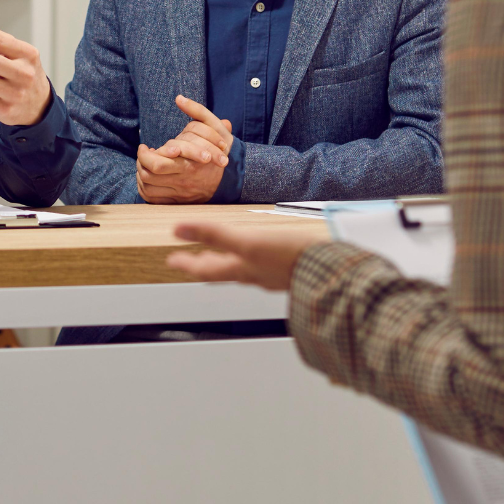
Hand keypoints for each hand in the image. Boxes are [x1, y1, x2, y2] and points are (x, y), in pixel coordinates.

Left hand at [135, 95, 233, 203]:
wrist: (233, 178)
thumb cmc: (220, 149)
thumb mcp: (214, 127)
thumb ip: (197, 111)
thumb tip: (179, 98)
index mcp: (190, 165)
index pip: (157, 164)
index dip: (145, 155)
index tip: (146, 146)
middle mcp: (183, 182)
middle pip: (149, 176)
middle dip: (140, 163)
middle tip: (143, 154)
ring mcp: (180, 194)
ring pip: (148, 187)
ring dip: (141, 174)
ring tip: (145, 164)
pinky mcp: (177, 202)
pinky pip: (152, 199)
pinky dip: (145, 187)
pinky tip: (148, 177)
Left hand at [166, 221, 324, 291]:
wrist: (331, 272)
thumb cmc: (291, 258)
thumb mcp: (247, 242)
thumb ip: (214, 235)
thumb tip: (177, 229)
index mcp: (242, 269)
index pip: (206, 270)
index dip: (187, 263)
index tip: (172, 260)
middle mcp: (256, 275)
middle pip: (224, 271)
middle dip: (205, 265)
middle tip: (190, 260)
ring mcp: (274, 274)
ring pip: (244, 270)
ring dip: (229, 262)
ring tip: (224, 256)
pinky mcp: (292, 269)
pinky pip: (265, 267)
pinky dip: (255, 261)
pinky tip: (264, 256)